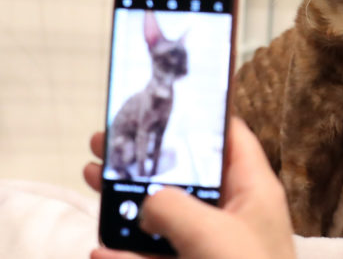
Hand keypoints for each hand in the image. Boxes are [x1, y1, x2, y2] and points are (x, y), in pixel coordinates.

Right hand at [83, 118, 295, 258]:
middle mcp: (232, 215)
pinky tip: (99, 250)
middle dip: (144, 157)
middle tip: (106, 140)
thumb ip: (174, 206)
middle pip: (185, 173)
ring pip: (163, 216)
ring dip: (126, 200)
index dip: (198, 114)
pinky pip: (154, 258)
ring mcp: (210, 249)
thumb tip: (148, 202)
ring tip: (90, 176)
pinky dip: (126, 254)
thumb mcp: (213, 235)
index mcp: (252, 191)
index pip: (229, 136)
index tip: (160, 99)